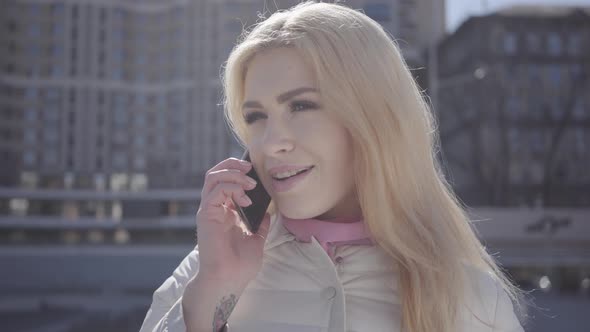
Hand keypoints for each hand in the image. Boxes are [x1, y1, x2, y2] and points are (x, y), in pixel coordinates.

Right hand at [195, 157, 271, 283]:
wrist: (229, 280)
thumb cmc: (240, 265)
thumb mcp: (256, 240)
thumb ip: (259, 225)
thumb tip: (268, 212)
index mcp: (225, 212)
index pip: (226, 181)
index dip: (239, 172)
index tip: (256, 174)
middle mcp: (215, 208)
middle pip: (216, 174)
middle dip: (233, 165)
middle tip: (250, 167)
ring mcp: (209, 210)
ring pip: (213, 177)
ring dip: (232, 173)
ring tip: (250, 181)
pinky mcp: (206, 214)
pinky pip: (216, 190)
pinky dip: (232, 186)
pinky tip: (245, 197)